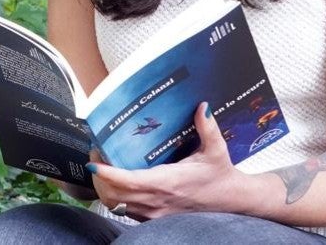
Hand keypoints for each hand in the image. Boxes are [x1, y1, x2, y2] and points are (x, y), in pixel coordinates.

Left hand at [88, 102, 252, 219]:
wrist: (231, 202)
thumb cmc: (220, 176)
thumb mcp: (216, 149)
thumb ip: (208, 127)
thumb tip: (202, 107)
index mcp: (168, 182)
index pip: (129, 181)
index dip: (107, 173)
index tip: (94, 161)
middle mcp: (157, 201)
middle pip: (114, 195)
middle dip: (98, 177)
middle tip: (96, 155)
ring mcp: (154, 213)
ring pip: (117, 205)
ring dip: (104, 188)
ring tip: (101, 166)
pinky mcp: (154, 218)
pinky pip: (125, 210)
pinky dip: (115, 197)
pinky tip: (116, 181)